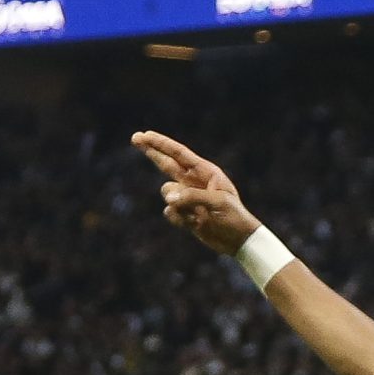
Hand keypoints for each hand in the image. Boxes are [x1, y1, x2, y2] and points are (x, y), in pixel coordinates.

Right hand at [133, 132, 266, 256]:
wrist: (238, 240)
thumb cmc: (234, 216)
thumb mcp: (217, 203)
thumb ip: (192, 197)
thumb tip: (169, 199)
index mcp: (206, 172)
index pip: (179, 154)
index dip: (161, 143)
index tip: (145, 135)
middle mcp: (194, 181)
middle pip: (166, 163)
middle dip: (151, 151)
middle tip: (135, 137)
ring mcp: (187, 197)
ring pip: (167, 193)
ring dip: (178, 205)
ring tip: (199, 215)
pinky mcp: (184, 213)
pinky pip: (169, 211)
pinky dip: (180, 219)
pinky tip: (197, 224)